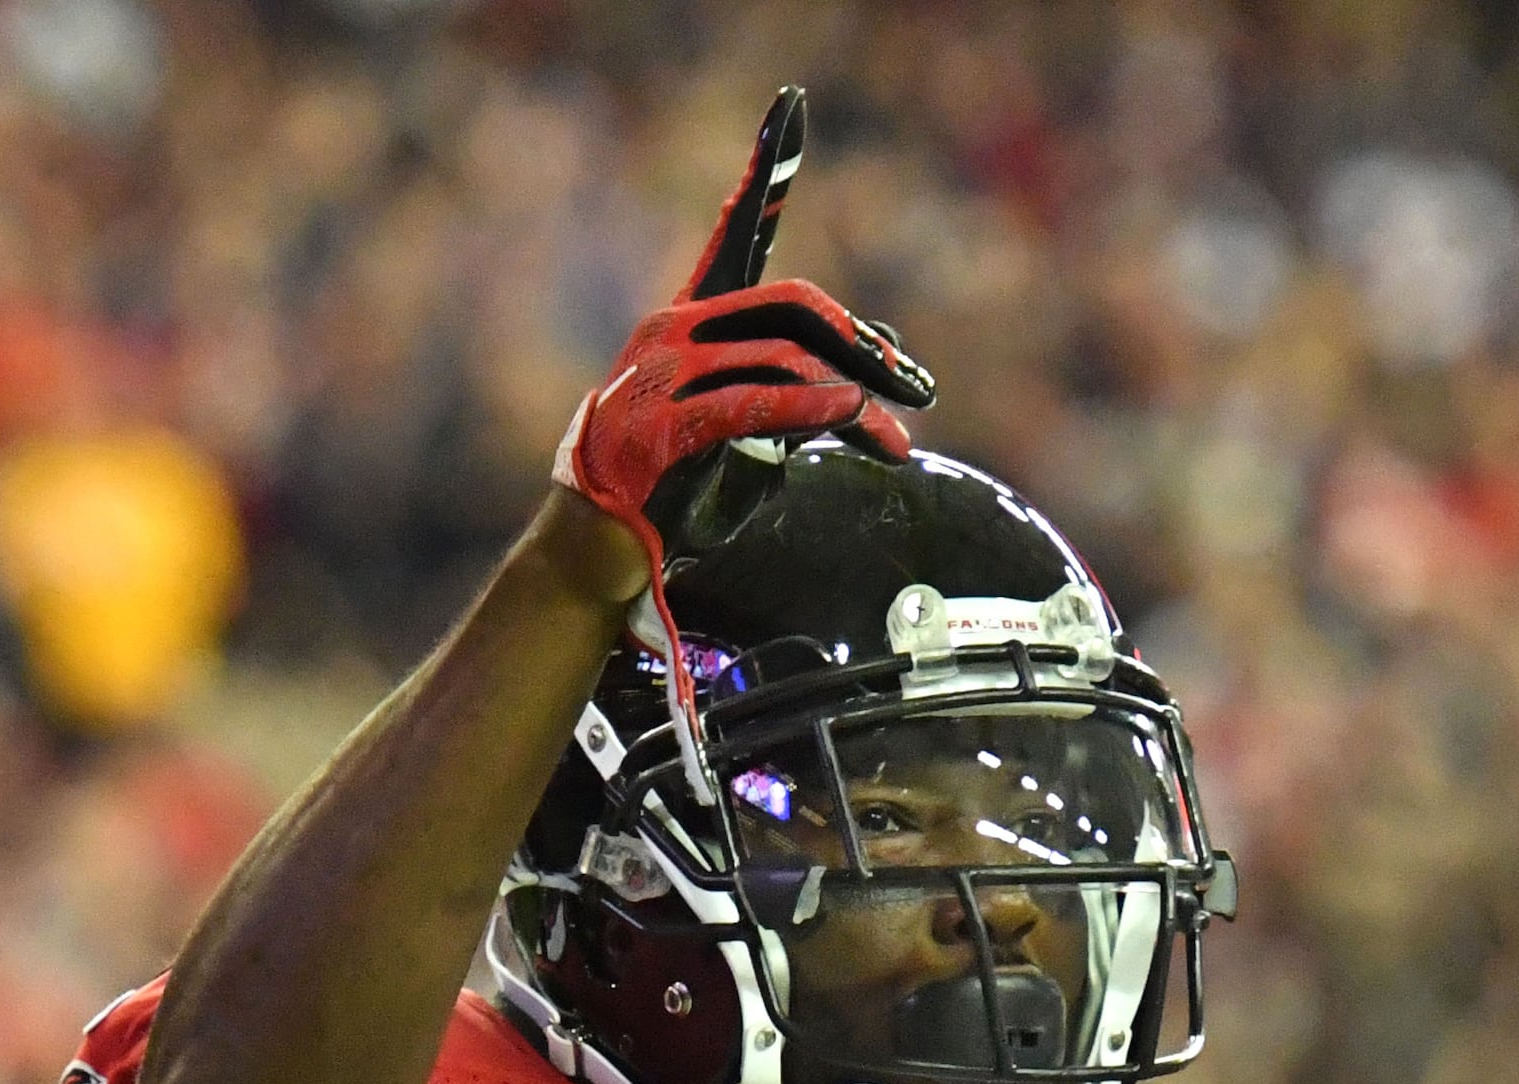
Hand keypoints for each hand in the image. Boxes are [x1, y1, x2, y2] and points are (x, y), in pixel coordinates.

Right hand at [550, 87, 935, 576]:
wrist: (602, 543)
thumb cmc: (678, 477)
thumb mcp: (748, 415)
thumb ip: (806, 374)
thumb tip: (887, 347)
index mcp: (688, 315)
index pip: (735, 232)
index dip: (764, 166)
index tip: (789, 104)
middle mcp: (670, 329)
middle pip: (790, 306)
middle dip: (862, 344)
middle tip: (916, 386)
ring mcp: (659, 375)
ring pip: (782, 361)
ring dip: (855, 400)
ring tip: (896, 438)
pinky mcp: (661, 427)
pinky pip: (752, 404)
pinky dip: (810, 407)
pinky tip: (851, 413)